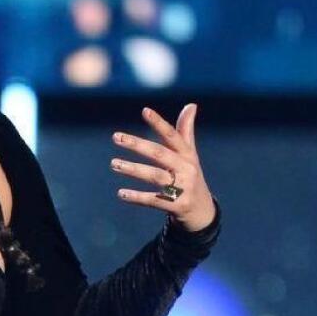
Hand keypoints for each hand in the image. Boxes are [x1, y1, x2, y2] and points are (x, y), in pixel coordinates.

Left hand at [109, 104, 215, 231]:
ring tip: (114, 163)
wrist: (203, 210)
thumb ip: (185, 131)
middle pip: (159, 154)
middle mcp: (186, 169)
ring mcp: (183, 188)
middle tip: (116, 137)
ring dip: (133, 169)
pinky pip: (154, 200)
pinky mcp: (177, 206)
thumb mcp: (190, 154)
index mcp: (188, 155)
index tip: (145, 110)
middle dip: (137, 144)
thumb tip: (191, 104)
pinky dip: (137, 197)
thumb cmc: (190, 176)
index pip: (173, 136)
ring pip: (154, 176)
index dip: (159, 123)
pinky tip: (121, 193)